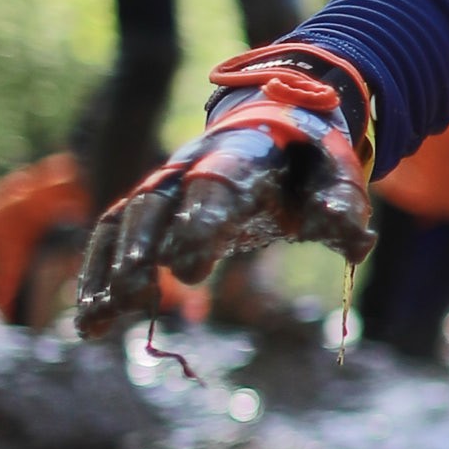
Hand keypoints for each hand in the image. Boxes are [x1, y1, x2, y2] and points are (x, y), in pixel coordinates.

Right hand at [75, 66, 371, 335]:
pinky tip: (90, 322)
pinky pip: (111, 237)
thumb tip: (357, 243)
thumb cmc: (309, 164)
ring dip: (109, 271)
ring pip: (124, 222)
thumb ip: (341, 209)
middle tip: (134, 296)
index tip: (186, 270)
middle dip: (141, 249)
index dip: (198, 226)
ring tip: (100, 321)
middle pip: (154, 204)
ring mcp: (165, 186)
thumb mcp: (336, 180)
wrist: (278, 125)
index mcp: (241, 159)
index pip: (215, 191)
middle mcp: (190, 168)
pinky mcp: (150, 208)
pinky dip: (97, 276)